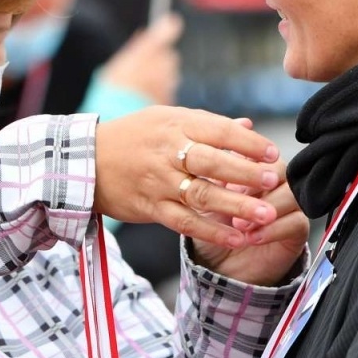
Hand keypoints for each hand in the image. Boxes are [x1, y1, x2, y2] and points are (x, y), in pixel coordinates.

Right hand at [94, 107, 281, 247]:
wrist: (84, 160)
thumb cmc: (131, 136)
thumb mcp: (165, 119)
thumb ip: (207, 124)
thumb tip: (247, 126)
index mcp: (175, 125)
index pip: (219, 131)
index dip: (248, 143)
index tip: (272, 154)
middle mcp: (167, 152)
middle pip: (212, 163)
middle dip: (246, 173)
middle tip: (273, 181)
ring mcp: (158, 182)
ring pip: (201, 195)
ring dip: (236, 206)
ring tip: (265, 215)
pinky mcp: (150, 207)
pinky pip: (185, 222)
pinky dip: (212, 231)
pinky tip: (237, 238)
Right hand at [98, 13, 182, 104]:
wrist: (114, 116)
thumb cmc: (112, 88)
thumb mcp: (118, 64)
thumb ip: (136, 47)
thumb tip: (144, 34)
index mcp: (145, 52)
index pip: (166, 33)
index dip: (169, 28)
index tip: (172, 23)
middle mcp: (159, 65)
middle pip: (169, 56)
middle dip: (161, 59)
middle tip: (146, 66)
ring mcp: (166, 82)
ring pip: (171, 74)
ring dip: (162, 76)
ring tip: (143, 85)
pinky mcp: (169, 98)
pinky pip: (169, 90)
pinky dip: (161, 91)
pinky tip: (146, 96)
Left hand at [188, 167, 308, 285]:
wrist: (219, 266)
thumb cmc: (211, 229)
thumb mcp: (203, 200)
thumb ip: (210, 177)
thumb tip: (211, 155)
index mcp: (251, 169)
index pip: (257, 153)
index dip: (245, 164)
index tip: (226, 179)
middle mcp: (273, 184)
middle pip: (278, 170)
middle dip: (257, 183)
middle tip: (235, 199)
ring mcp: (288, 206)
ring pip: (291, 194)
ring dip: (264, 208)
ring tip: (240, 224)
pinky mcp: (297, 229)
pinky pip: (296, 222)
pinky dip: (273, 229)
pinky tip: (253, 237)